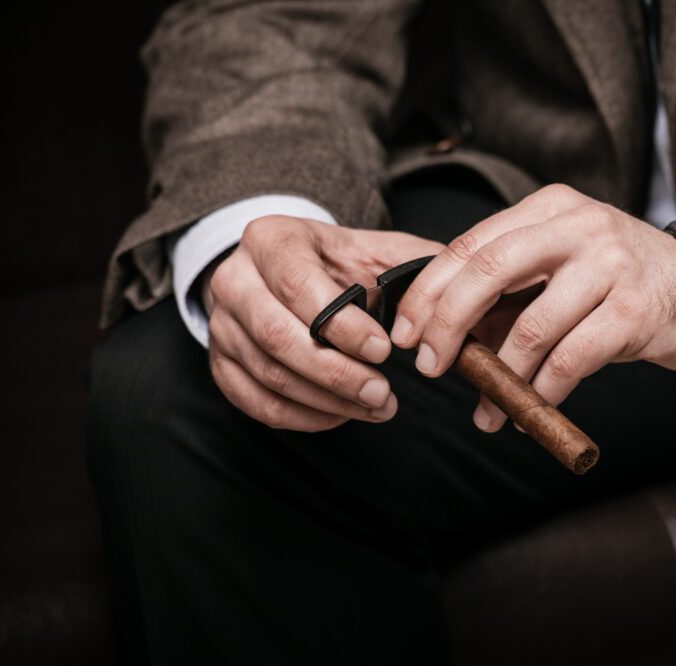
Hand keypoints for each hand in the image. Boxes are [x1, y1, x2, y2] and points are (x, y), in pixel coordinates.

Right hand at [204, 215, 442, 430]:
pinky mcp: (221, 365)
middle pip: (277, 337)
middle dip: (336, 373)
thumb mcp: (376, 249)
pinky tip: (343, 414)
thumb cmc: (341, 263)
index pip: (297, 284)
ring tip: (377, 407)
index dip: (341, 324)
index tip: (384, 350)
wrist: (287, 272)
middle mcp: (234, 280)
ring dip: (328, 401)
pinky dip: (303, 417)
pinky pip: (257, 403)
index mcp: (270, 239)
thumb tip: (455, 293)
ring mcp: (222, 326)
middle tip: (384, 394)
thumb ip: (415, 264)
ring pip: (268, 376)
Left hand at [391, 184, 675, 431]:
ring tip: (489, 407)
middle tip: (429, 366)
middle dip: (446, 325)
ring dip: (501, 377)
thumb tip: (444, 334)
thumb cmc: (626, 283)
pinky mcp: (636, 310)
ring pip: (530, 326)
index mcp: (551, 208)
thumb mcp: (567, 266)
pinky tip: (533, 405)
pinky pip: (571, 358)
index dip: (429, 291)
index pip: (471, 245)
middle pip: (487, 273)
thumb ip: (513, 287)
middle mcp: (579, 225)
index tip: (406, 332)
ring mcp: (611, 264)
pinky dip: (544, 389)